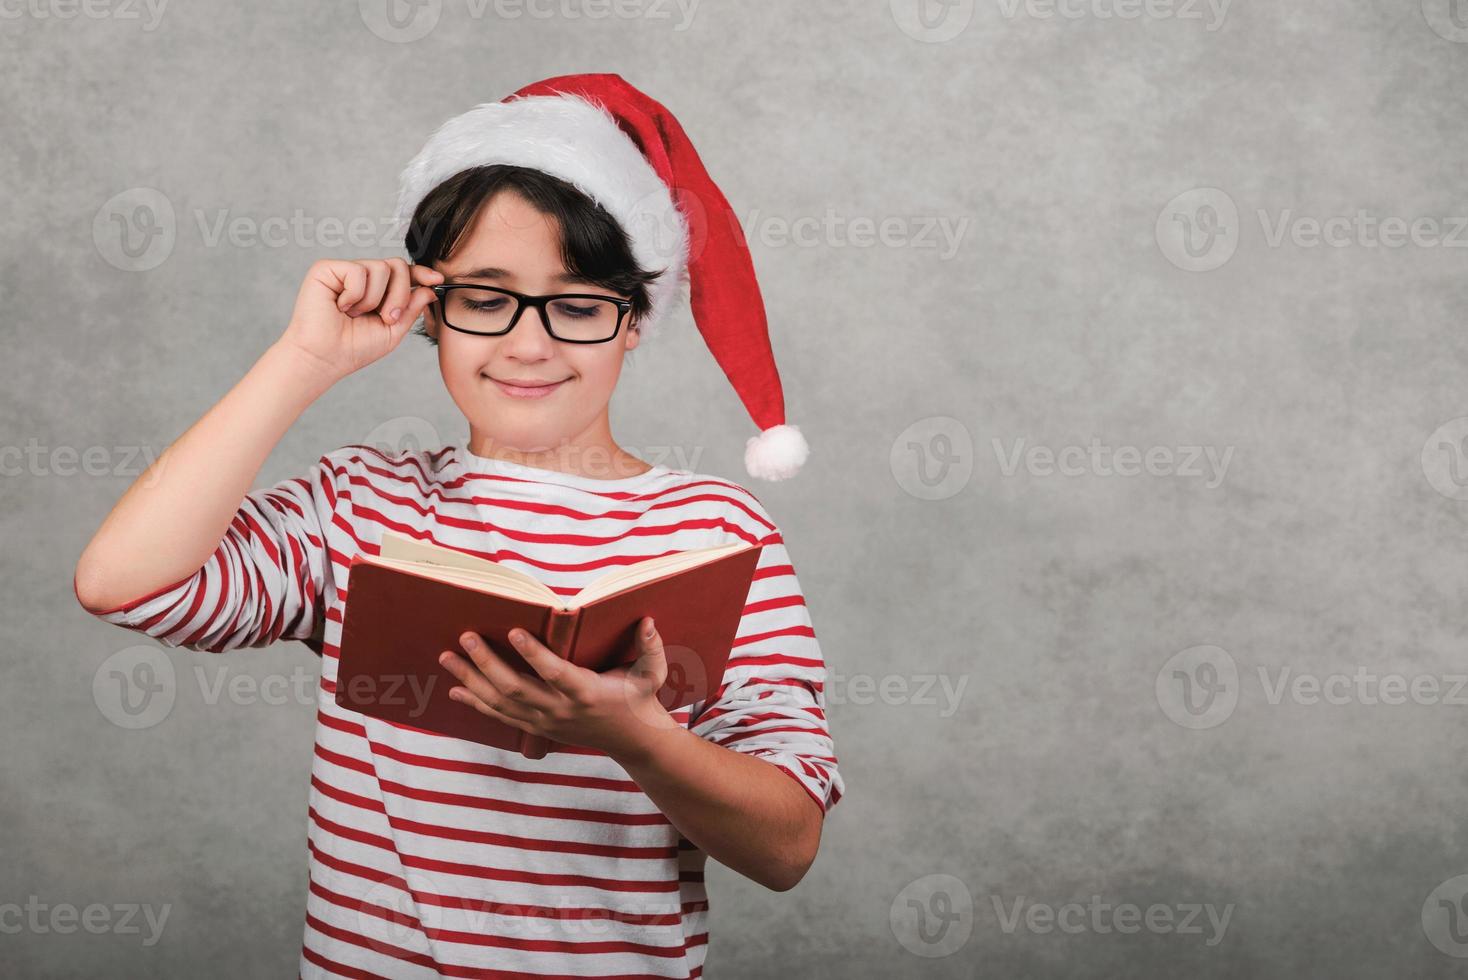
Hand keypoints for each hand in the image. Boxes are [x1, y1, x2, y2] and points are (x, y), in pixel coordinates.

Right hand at [278, 258, 442, 384]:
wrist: (325, 358)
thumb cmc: (354, 348)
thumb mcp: (393, 330)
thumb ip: (412, 308)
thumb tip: (431, 287)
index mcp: (377, 290)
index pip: (403, 273)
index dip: (421, 273)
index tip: (437, 279)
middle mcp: (361, 277)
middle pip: (397, 265)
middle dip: (399, 294)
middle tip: (387, 318)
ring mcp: (344, 271)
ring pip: (380, 267)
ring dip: (374, 299)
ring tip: (356, 315)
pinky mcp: (326, 268)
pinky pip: (357, 271)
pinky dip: (355, 295)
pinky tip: (341, 307)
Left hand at [438, 617, 682, 759]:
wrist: (632, 741)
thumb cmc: (640, 699)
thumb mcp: (651, 674)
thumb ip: (651, 647)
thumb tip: (648, 620)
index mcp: (587, 693)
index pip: (556, 673)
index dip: (534, 654)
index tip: (514, 631)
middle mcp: (560, 710)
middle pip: (515, 688)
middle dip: (486, 663)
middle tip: (465, 637)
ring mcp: (545, 722)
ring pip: (501, 703)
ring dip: (472, 680)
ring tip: (448, 657)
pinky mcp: (537, 728)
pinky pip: (501, 716)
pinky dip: (476, 703)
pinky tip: (456, 688)